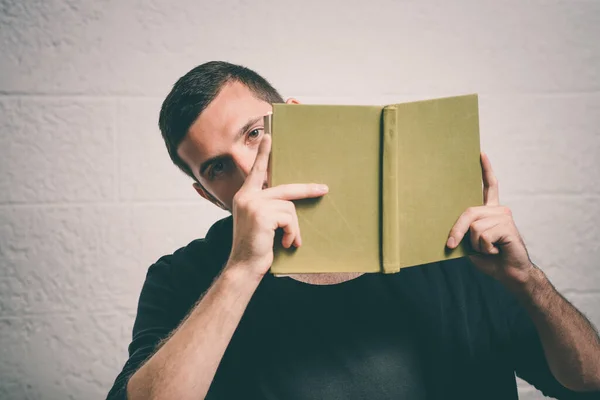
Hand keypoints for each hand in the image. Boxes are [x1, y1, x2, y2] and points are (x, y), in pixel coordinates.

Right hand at [226, 134, 328, 279]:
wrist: (244, 266)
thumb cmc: (255, 246)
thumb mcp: (259, 222)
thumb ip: (268, 208)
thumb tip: (290, 203)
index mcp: (245, 196)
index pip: (256, 170)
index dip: (264, 153)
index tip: (269, 135)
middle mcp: (247, 197)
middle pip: (285, 188)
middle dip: (307, 190)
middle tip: (324, 189)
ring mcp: (254, 204)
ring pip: (290, 207)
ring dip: (294, 228)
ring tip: (289, 241)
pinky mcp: (262, 215)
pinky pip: (290, 218)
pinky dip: (293, 233)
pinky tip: (286, 244)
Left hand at [446, 152, 533, 286]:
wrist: (510, 273)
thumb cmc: (490, 259)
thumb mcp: (471, 243)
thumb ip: (464, 231)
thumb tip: (449, 227)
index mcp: (491, 211)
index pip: (490, 186)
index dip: (486, 170)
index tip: (481, 153)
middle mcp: (499, 210)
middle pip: (468, 213)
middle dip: (456, 231)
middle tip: (451, 245)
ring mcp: (504, 217)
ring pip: (475, 227)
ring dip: (476, 245)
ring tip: (489, 249)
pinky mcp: (507, 226)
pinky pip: (483, 236)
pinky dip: (485, 248)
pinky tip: (497, 251)